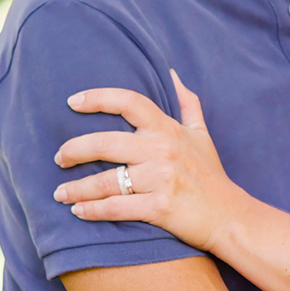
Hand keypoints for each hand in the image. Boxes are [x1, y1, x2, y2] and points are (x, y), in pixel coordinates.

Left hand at [53, 71, 248, 250]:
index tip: (72, 102)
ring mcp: (161, 179)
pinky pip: (117, 207)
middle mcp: (162, 150)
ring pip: (106, 181)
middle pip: (105, 143)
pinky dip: (93, 210)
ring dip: (77, 188)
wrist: (230, 216)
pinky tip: (78, 211)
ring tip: (60, 193)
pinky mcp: (159, 207)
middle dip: (74, 150)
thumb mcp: (202, 134)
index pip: (129, 102)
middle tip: (59, 158)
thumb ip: (187, 103)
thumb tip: (172, 74)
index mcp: (167, 130)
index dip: (97, 97)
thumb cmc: (211, 175)